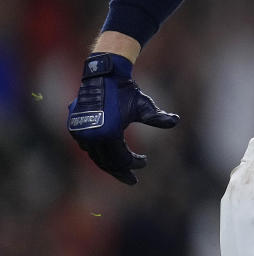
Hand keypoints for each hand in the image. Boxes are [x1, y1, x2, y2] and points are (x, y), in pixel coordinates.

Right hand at [67, 52, 178, 184]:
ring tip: (122, 170)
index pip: (122, 159)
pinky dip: (100, 154)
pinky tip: (109, 156)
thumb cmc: (125, 91)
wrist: (103, 75)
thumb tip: (176, 121)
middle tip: (132, 180)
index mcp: (109, 135)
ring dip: (109, 164)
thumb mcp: (144, 105)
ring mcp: (81, 134)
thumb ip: (159, 117)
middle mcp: (92, 137)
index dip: (134, 163)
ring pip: (96, 157)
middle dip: (121, 172)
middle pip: (107, 163)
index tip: (145, 162)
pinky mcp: (75, 128)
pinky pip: (89, 148)